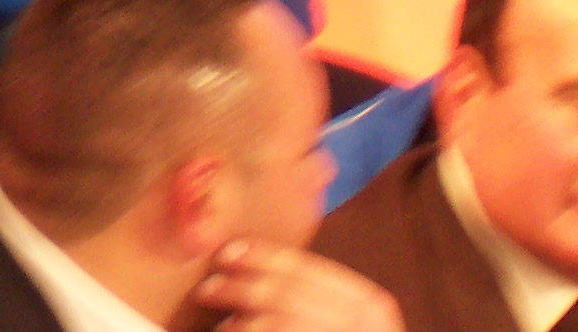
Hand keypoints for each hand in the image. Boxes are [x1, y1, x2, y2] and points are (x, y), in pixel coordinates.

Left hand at [195, 240, 403, 331]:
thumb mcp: (346, 319)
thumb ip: (315, 295)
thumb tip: (252, 258)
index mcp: (370, 303)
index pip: (304, 268)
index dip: (261, 256)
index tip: (228, 252)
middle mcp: (365, 321)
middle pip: (285, 293)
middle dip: (238, 287)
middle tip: (206, 289)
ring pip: (276, 323)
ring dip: (238, 323)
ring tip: (220, 328)